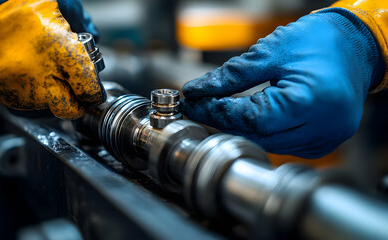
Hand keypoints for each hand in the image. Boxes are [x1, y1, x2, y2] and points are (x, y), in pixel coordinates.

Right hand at [0, 0, 104, 118]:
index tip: (93, 91)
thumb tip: (94, 50)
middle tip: (74, 92)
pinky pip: (18, 101)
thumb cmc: (21, 5)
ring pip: (42, 106)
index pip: (89, 90)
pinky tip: (21, 71)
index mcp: (61, 51)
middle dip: (75, 103)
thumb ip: (82, 31)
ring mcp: (15, 86)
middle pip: (69, 109)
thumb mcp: (61, 11)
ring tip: (38, 69)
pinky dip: (24, 90)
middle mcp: (38, 74)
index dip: (94, 92)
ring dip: (46, 94)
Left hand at [181, 9, 384, 157]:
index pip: (252, 118)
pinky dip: (259, 132)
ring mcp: (324, 139)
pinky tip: (244, 117)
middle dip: (224, 121)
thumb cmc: (319, 42)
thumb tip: (197, 91)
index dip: (218, 112)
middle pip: (257, 135)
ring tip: (217, 110)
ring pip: (267, 143)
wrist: (355, 47)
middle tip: (199, 107)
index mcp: (312, 102)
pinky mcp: (321, 142)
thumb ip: (231, 76)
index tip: (193, 103)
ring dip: (239, 128)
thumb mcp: (271, 52)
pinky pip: (281, 143)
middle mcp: (323, 128)